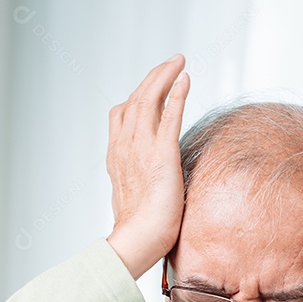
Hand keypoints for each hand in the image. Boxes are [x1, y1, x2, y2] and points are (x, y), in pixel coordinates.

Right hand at [105, 54, 190, 279]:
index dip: (137, 96)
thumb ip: (138, 184)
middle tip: (171, 62)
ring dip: (164, 77)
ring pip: (150, 100)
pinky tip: (185, 79)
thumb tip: (148, 185)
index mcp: (117, 156)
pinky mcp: (162, 154)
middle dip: (153, 78)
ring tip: (178, 61)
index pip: (122, 115)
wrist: (138, 240)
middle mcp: (125, 146)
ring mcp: (141, 148)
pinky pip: (169, 116)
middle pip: (135, 100)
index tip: (152, 86)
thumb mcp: (134, 199)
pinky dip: (177, 94)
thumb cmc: (140, 230)